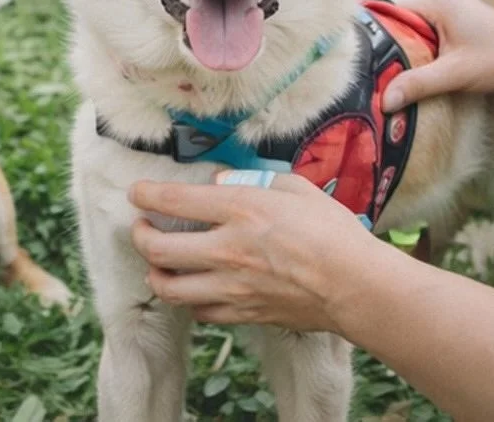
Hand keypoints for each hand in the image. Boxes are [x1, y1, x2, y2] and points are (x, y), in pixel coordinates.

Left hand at [129, 172, 373, 332]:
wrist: (357, 286)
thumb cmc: (331, 232)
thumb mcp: (293, 187)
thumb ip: (251, 179)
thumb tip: (219, 183)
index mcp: (239, 210)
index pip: (173, 201)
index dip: (145, 195)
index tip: (136, 193)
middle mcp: (227, 249)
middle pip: (158, 248)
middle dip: (139, 236)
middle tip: (141, 227)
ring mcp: (233, 286)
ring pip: (170, 288)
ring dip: (155, 273)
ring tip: (157, 261)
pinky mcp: (244, 313)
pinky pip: (200, 313)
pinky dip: (188, 300)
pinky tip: (192, 288)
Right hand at [382, 0, 493, 108]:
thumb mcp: (454, 75)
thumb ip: (418, 84)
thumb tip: (385, 99)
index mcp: (436, 2)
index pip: (392, 13)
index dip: (378, 34)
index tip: (365, 56)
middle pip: (403, 20)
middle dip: (394, 45)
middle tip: (379, 69)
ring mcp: (453, 7)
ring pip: (418, 27)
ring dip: (412, 48)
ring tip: (401, 71)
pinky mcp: (461, 19)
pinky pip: (432, 30)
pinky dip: (426, 47)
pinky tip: (426, 67)